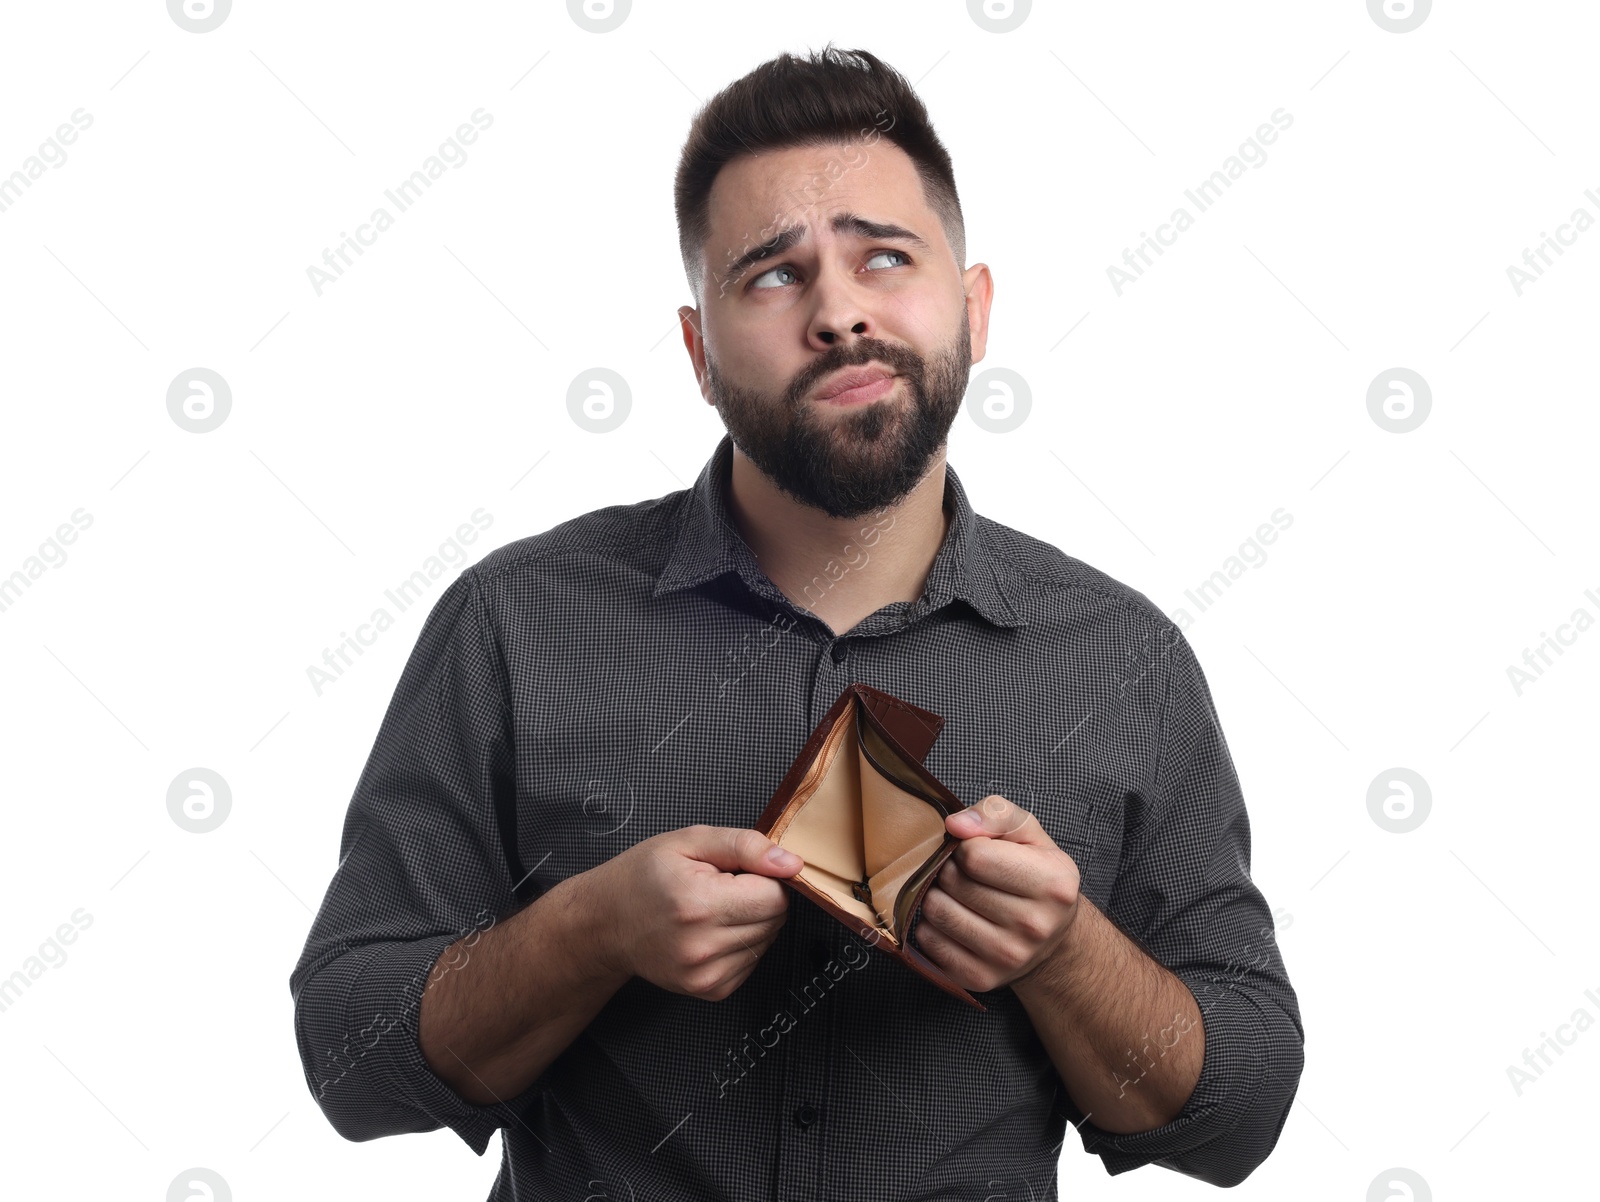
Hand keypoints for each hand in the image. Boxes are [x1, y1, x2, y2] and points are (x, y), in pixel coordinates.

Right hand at [590, 824, 802, 1000]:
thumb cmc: (643, 876)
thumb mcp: (690, 841)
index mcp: (699, 904)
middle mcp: (703, 947)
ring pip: (767, 941)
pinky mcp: (709, 990)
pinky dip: (741, 944)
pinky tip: (712, 931)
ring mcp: (705, 975)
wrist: (606, 922)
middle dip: (759, 898)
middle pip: (775, 920)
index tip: (738, 871)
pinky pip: (752, 962)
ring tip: (714, 908)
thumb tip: (792, 863)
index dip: (765, 877)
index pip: (775, 896)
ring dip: (751, 922)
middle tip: (723, 887)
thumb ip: (746, 846)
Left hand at [914, 794, 1081, 992]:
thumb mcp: (1028, 833)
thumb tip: (954, 825)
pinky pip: (929, 941)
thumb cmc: (1036, 873)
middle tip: (962, 873)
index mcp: (1053, 884)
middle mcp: (1034, 926)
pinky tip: (952, 918)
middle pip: (953, 883)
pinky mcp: (981, 979)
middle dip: (949, 870)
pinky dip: (931, 925)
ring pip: (937, 912)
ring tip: (955, 893)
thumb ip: (994, 814)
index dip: (965, 847)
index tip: (975, 852)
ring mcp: (1008, 958)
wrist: (1052, 936)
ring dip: (936, 895)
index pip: (975, 855)